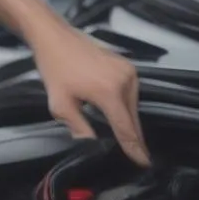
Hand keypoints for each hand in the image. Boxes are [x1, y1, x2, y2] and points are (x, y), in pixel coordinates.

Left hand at [28, 18, 150, 166]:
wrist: (55, 37)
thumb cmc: (55, 69)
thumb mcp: (60, 105)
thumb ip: (79, 128)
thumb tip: (91, 146)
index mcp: (109, 92)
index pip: (126, 128)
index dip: (134, 148)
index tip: (143, 163)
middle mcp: (125, 80)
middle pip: (133, 118)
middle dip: (132, 137)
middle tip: (134, 156)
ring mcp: (129, 71)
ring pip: (133, 106)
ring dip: (128, 121)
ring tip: (122, 136)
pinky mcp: (128, 65)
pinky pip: (131, 93)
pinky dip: (126, 106)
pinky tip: (117, 114)